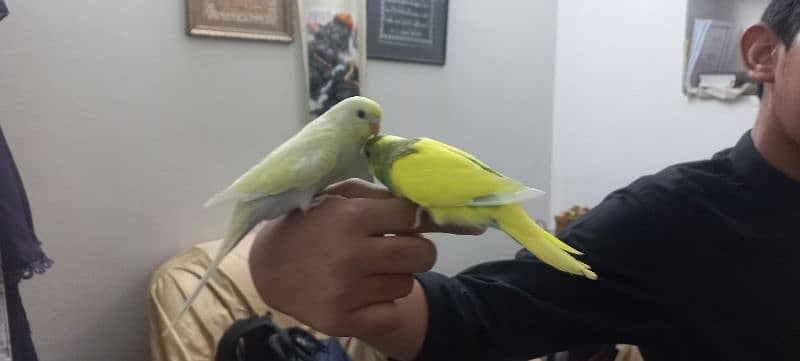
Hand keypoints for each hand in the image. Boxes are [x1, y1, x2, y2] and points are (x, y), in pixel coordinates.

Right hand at [249, 178, 482, 339]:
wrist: (268, 268)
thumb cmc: (310, 223)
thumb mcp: (336, 196)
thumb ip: (378, 194)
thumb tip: (424, 201)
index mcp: (350, 217)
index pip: (412, 214)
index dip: (412, 217)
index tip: (403, 221)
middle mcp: (350, 255)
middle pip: (423, 254)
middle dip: (416, 249)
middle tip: (400, 248)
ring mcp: (346, 291)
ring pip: (406, 283)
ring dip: (394, 276)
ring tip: (370, 270)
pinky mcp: (341, 320)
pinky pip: (391, 313)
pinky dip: (383, 305)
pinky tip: (364, 293)